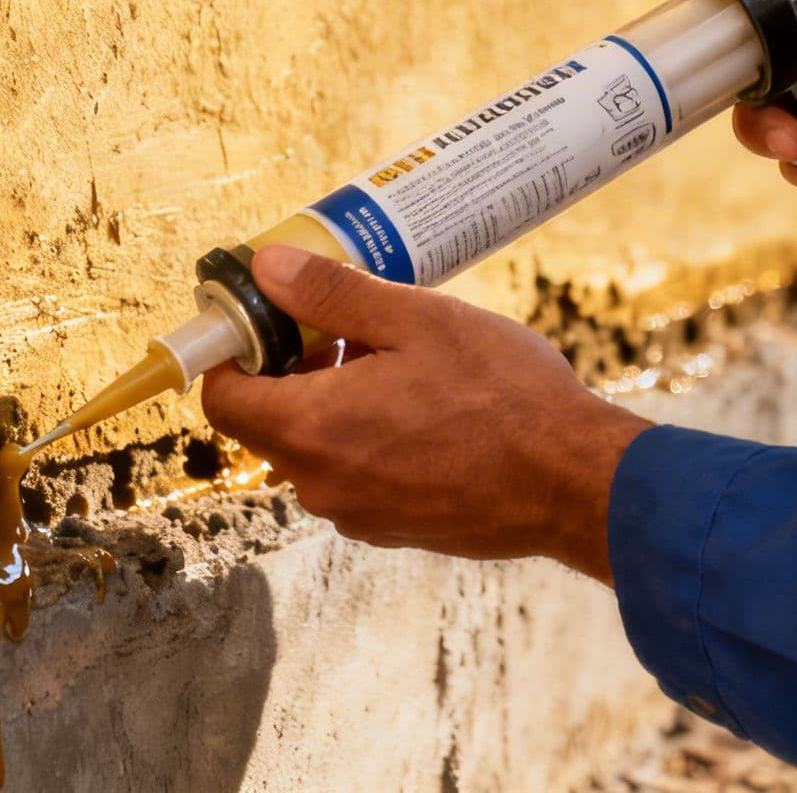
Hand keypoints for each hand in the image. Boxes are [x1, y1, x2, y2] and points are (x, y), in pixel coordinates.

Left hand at [199, 246, 651, 581]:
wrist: (573, 482)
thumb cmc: (503, 397)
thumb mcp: (417, 319)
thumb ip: (331, 294)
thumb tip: (267, 268)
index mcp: (314, 430)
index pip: (223, 399)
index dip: (234, 353)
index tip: (266, 319)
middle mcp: (322, 485)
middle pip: (267, 422)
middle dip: (292, 369)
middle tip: (348, 325)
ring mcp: (358, 515)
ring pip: (314, 447)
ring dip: (334, 402)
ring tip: (398, 360)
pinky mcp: (393, 529)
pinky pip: (353, 474)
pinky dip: (365, 437)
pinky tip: (422, 405)